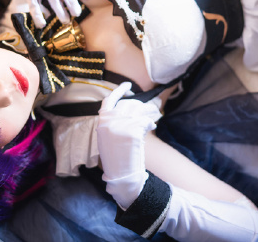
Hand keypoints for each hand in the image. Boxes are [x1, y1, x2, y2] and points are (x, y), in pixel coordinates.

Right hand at [97, 82, 161, 208]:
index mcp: (102, 121)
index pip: (110, 100)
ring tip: (155, 115)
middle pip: (129, 104)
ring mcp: (121, 125)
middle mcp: (110, 120)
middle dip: (142, 105)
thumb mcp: (109, 135)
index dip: (119, 90)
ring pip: (140, 110)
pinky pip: (146, 121)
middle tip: (152, 108)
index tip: (128, 85)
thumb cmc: (116, 156)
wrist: (121, 173)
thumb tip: (133, 105)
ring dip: (150, 112)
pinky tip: (152, 127)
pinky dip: (151, 123)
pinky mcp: (133, 131)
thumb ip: (116, 119)